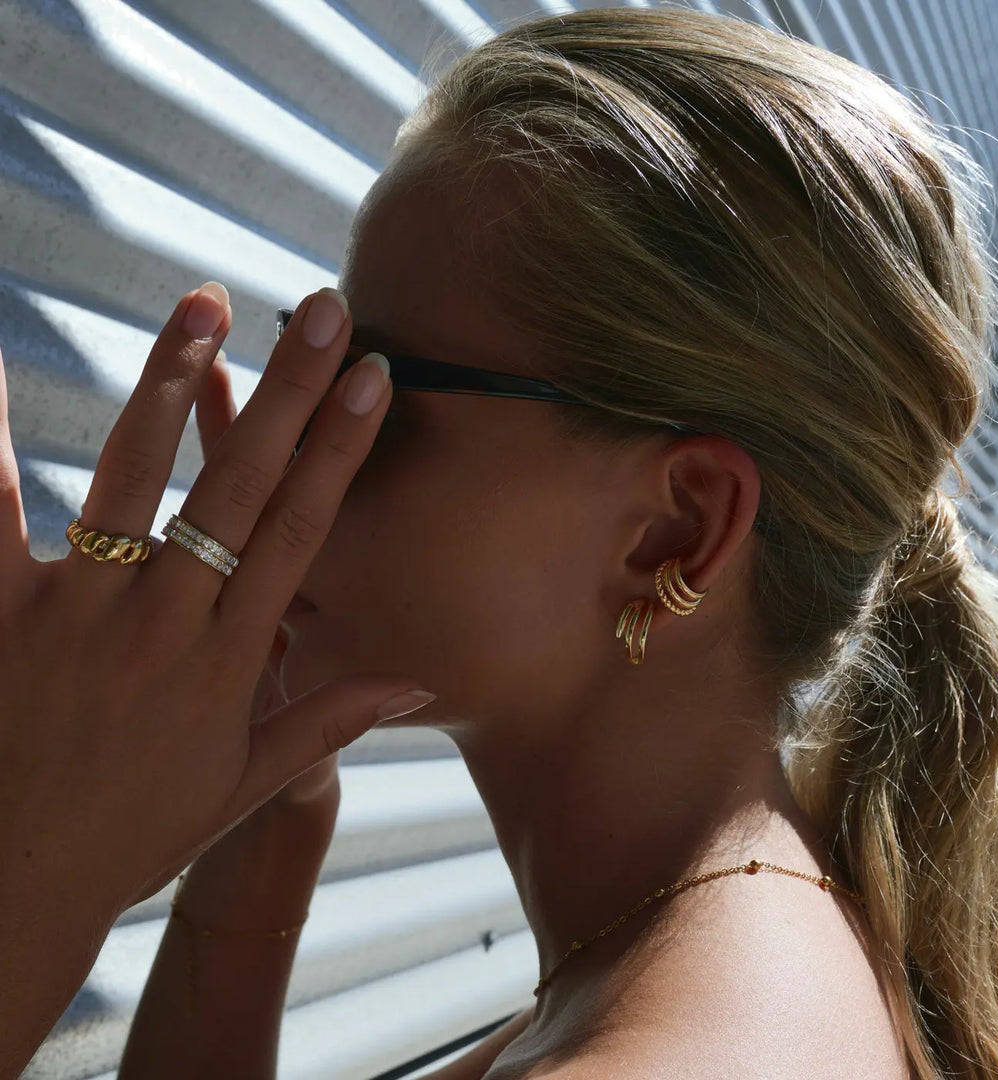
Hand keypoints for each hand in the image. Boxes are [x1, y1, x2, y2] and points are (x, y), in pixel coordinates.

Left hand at [0, 284, 430, 921]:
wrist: (10, 891)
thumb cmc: (131, 836)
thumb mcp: (243, 786)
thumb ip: (329, 721)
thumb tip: (418, 682)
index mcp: (228, 659)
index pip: (301, 531)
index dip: (341, 448)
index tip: (374, 379)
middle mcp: (164, 622)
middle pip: (240, 486)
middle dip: (291, 391)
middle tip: (325, 311)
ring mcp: (76, 613)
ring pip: (132, 476)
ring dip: (172, 383)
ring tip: (204, 305)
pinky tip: (0, 361)